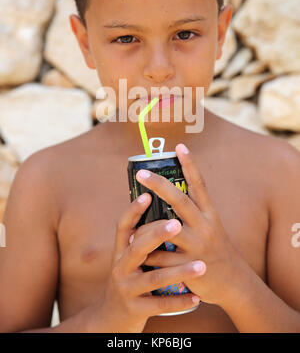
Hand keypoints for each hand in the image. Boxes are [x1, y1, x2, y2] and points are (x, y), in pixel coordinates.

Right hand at [95, 192, 202, 332]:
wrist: (110, 320)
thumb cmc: (129, 281)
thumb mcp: (128, 260)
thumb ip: (141, 241)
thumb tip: (160, 209)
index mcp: (120, 252)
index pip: (123, 226)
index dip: (133, 210)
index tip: (147, 195)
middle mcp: (120, 268)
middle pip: (137, 248)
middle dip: (157, 235)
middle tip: (177, 224)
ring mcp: (126, 289)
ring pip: (154, 278)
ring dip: (179, 271)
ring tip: (201, 266)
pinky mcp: (135, 309)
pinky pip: (160, 305)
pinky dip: (179, 301)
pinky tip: (197, 298)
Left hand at [136, 143, 247, 306]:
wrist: (234, 284)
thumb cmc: (216, 251)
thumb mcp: (211, 228)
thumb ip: (193, 214)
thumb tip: (169, 195)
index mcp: (210, 215)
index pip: (200, 185)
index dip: (190, 164)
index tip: (180, 146)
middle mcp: (205, 226)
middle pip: (180, 200)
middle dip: (159, 185)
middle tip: (141, 173)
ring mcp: (198, 246)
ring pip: (166, 230)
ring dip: (146, 229)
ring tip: (130, 226)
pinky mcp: (190, 266)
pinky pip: (162, 258)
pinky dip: (148, 255)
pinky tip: (137, 255)